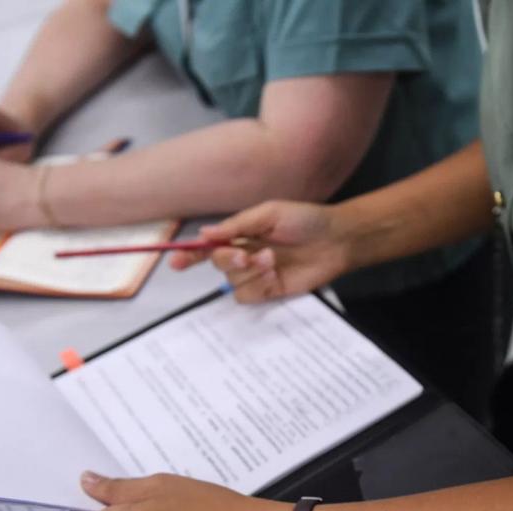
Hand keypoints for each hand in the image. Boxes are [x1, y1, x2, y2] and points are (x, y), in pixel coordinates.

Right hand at [170, 201, 353, 302]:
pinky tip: (274, 276)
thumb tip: (206, 233)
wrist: (336, 240)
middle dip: (227, 260)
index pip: (209, 245)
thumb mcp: (269, 213)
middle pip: (218, 264)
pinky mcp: (270, 291)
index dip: (190, 254)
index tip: (176, 261)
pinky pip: (248, 295)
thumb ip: (236, 225)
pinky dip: (258, 286)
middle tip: (245, 254)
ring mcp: (257, 274)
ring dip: (249, 272)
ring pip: (232, 281)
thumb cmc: (306, 220)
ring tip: (272, 260)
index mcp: (242, 234)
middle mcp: (245, 254)